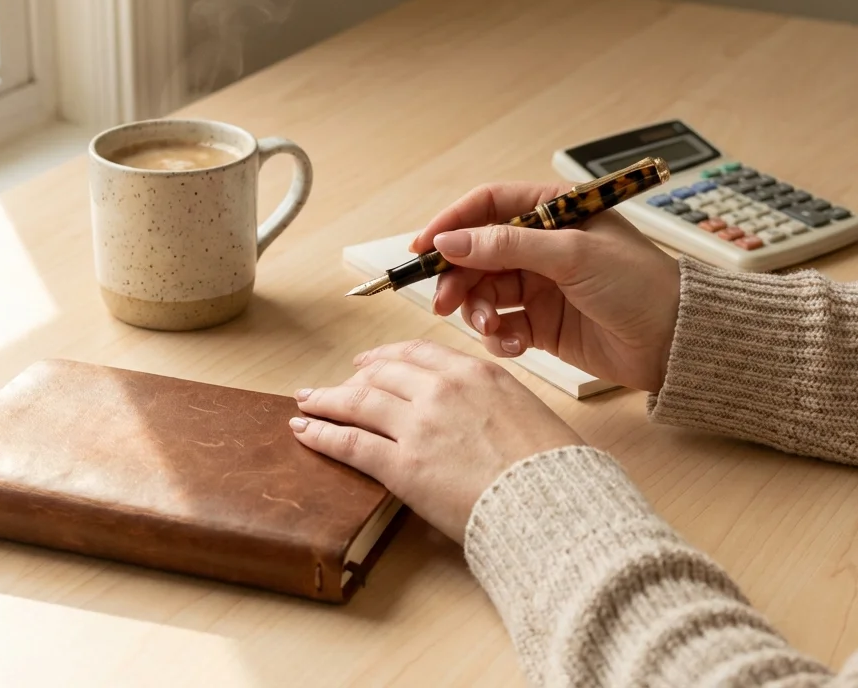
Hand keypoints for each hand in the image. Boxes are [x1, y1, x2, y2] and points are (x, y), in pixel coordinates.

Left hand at [290, 339, 579, 542]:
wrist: (553, 504)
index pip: (418, 352)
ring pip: (359, 403)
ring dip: (327, 401)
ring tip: (307, 402)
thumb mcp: (528, 413)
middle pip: (383, 374)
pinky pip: (349, 442)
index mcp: (476, 373)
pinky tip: (304, 430)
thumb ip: (492, 402)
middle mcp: (442, 390)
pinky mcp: (402, 465)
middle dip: (354, 378)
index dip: (387, 356)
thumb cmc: (553, 470)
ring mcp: (419, 426)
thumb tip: (477, 413)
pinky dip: (321, 433)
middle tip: (335, 384)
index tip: (372, 361)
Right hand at [410, 182, 679, 392]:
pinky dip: (499, 337)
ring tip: (493, 327)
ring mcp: (540, 285)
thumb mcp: (573, 255)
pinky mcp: (542, 324)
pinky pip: (502, 326)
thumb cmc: (640, 284)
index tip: (423, 248)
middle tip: (442, 302)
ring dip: (478, 310)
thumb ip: (508, 245)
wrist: (677, 342)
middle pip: (476, 253)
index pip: (487, 205)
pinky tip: (514, 345)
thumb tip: (452, 240)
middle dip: (457, 277)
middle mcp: (542, 245)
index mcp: (553, 211)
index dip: (451, 223)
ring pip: (484, 292)